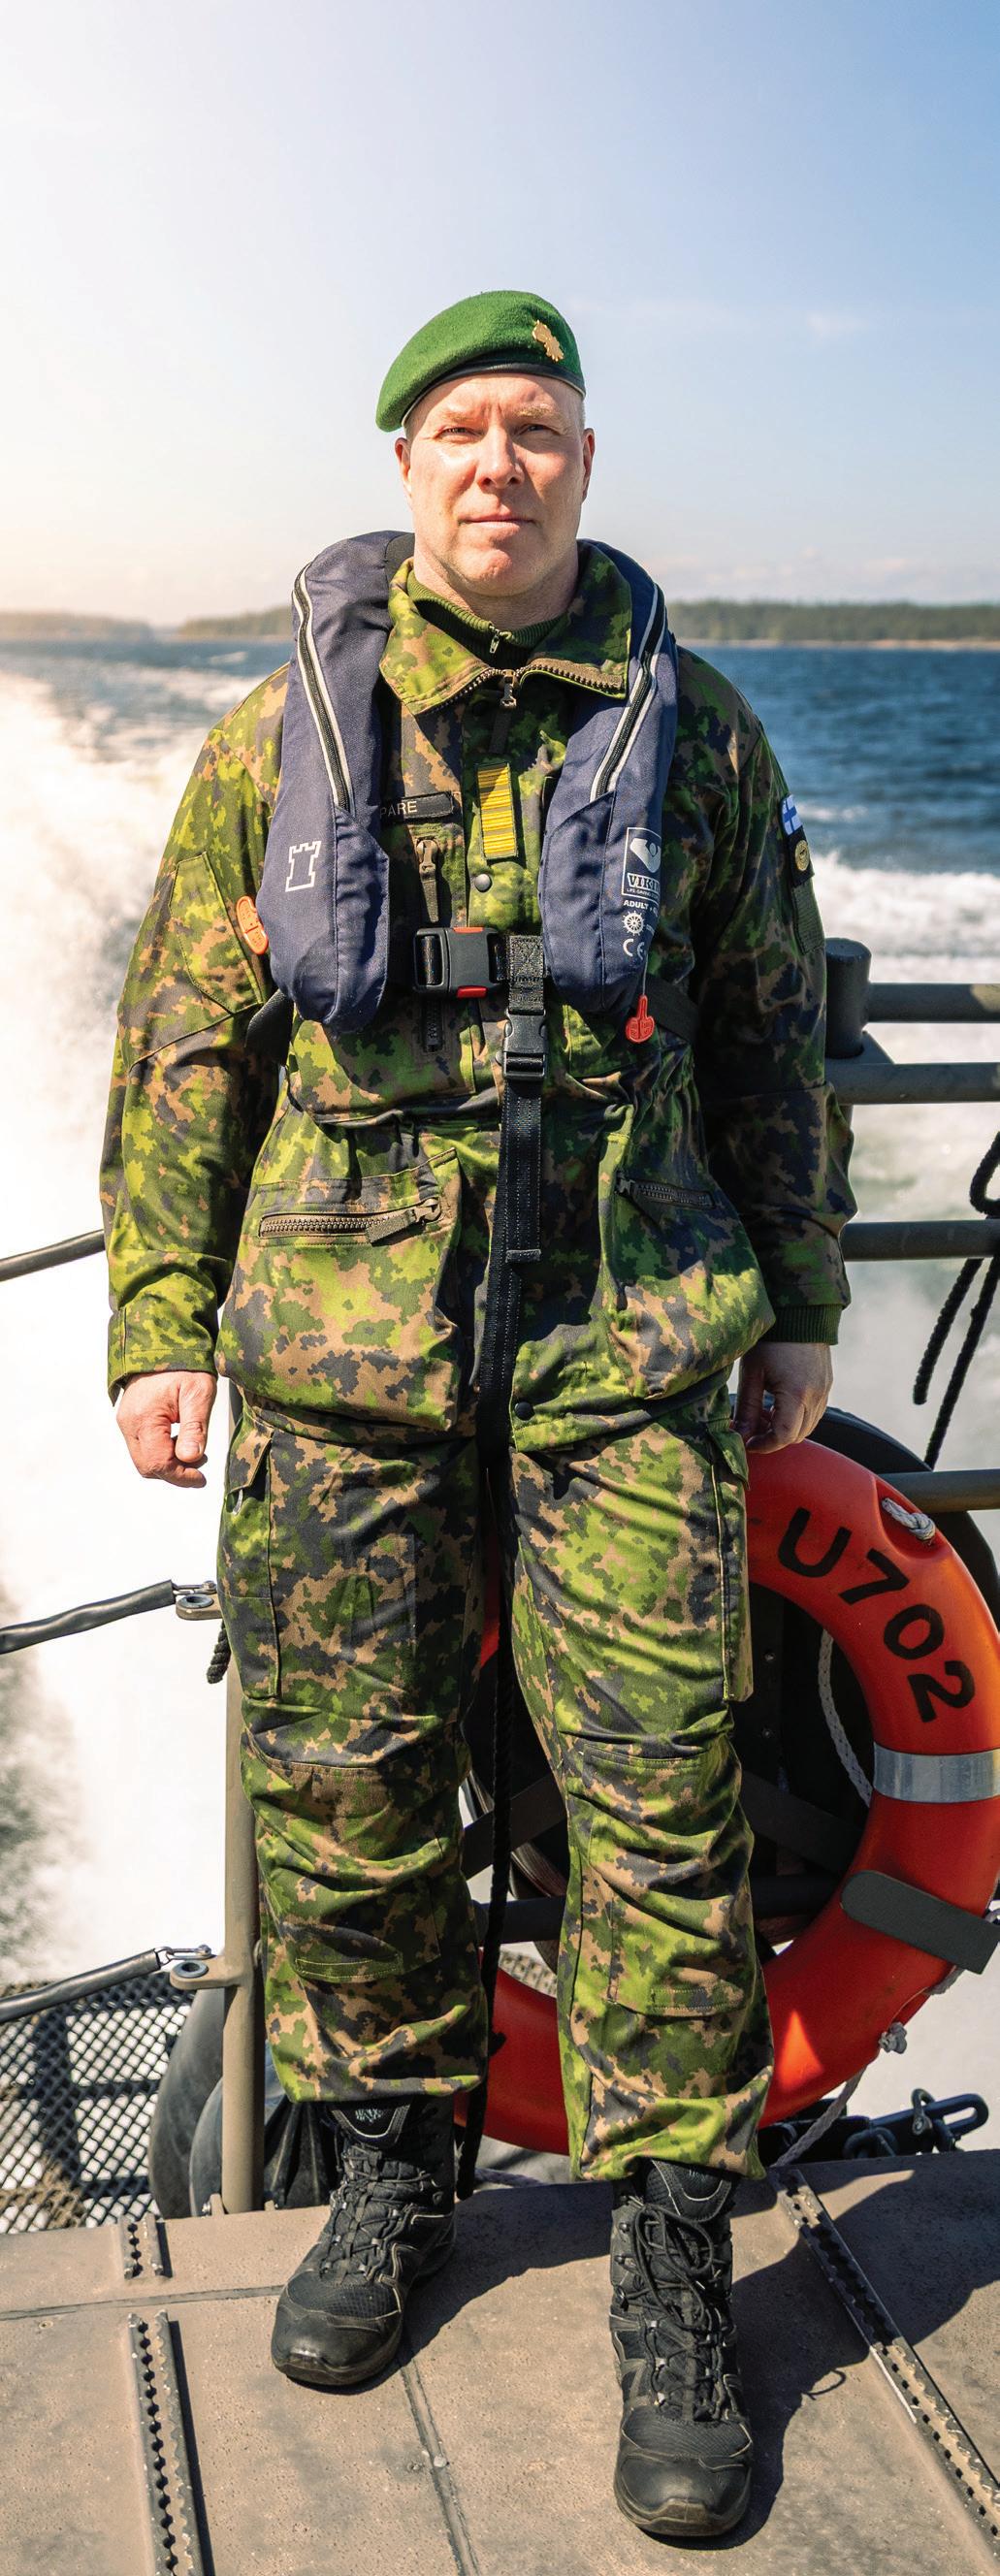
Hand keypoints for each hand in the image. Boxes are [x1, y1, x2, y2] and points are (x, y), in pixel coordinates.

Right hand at [116, 1370, 216, 1486]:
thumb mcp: (198, 1393)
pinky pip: (142, 1446)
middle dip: (174, 1473)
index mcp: (144, 1418)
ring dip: (167, 1463)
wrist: (164, 1342)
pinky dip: (160, 1452)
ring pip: (143, 1459)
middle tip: (199, 1466)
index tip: (201, 1478)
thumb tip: (190, 1458)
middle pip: (147, 1466)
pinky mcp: (129, 1419)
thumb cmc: (183, 1364)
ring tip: (192, 1451)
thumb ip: (194, 1427)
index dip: (181, 1476)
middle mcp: (129, 1422)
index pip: (159, 1463)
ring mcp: (126, 1421)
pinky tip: (179, 1441)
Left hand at [733, 1342, 831, 1453]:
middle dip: (773, 1438)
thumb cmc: (771, 1339)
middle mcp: (816, 1395)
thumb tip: (740, 1436)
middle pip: (797, 1435)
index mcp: (797, 1394)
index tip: (748, 1442)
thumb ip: (747, 1408)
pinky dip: (797, 1416)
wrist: (799, 1312)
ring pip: (808, 1426)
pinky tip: (778, 1402)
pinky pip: (814, 1412)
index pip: (784, 1436)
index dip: (764, 1445)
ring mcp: (825, 1390)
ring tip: (763, 1413)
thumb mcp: (752, 1373)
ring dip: (786, 1428)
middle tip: (752, 1426)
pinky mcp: (827, 1383)